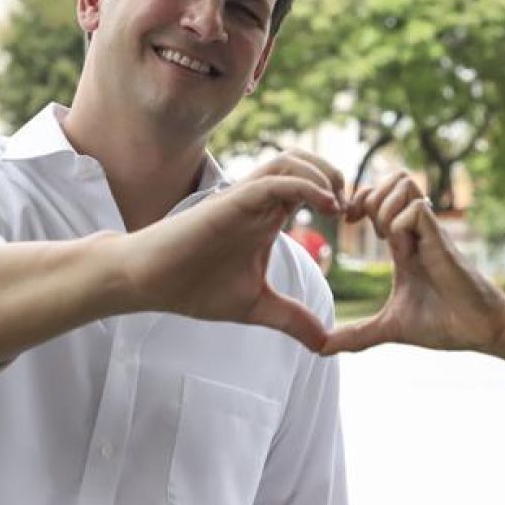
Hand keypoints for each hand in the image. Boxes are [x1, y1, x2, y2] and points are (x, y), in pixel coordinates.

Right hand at [110, 151, 346, 350]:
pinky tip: (325, 206)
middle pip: (305, 162)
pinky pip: (273, 180)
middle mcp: (258, 201)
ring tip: (339, 204)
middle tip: (353, 210)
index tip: (356, 223)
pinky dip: (305, 185)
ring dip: (322, 174)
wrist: (148, 283)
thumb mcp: (257, 307)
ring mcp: (243, 199)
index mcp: (267, 217)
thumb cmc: (194, 288)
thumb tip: (325, 343)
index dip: (340, 196)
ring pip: (290, 161)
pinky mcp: (229, 202)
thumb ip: (292, 319)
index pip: (311, 186)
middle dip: (337, 177)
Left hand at [323, 171, 504, 355]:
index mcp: (403, 244)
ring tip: (384, 239)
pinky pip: (414, 211)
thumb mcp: (390, 328)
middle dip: (368, 195)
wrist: (481, 330)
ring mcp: (429, 233)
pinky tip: (402, 252)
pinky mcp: (441, 240)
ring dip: (383, 207)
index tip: (347, 226)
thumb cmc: (444, 324)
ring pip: (403, 184)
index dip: (358, 202)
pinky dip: (399, 227)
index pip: (379, 197)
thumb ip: (356, 335)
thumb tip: (321, 349)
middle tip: (361, 226)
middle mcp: (416, 232)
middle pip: (393, 178)